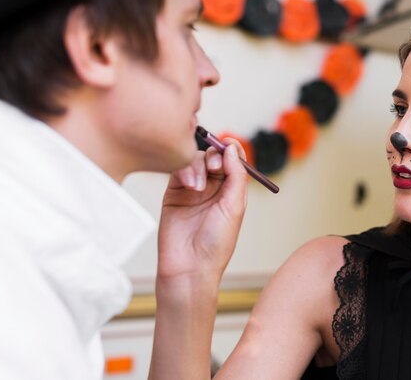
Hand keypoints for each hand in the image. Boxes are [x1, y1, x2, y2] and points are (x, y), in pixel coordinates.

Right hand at [156, 140, 247, 283]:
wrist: (189, 266)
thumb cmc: (216, 243)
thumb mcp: (234, 207)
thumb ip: (236, 175)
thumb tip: (233, 148)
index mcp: (232, 191)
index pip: (233, 161)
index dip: (231, 150)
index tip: (228, 144)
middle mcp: (213, 187)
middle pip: (213, 156)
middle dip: (214, 156)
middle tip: (214, 167)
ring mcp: (193, 188)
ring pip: (195, 160)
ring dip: (199, 166)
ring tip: (199, 187)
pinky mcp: (174, 191)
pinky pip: (178, 170)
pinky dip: (185, 171)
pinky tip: (190, 186)